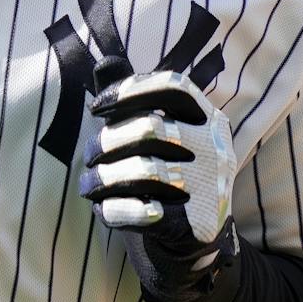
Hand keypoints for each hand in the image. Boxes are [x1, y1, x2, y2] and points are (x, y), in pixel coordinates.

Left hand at [78, 69, 239, 301]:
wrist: (193, 239)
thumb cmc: (167, 174)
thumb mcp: (159, 134)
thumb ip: (133, 99)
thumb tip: (103, 62)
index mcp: (208, 118)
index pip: (173, 86)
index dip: (130, 91)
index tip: (96, 107)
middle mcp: (216, 149)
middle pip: (152, 129)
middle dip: (107, 141)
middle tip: (87, 157)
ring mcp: (211, 188)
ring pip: (144, 172)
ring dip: (103, 179)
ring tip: (86, 186)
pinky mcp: (196, 225)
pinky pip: (144, 213)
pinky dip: (114, 211)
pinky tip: (102, 210)